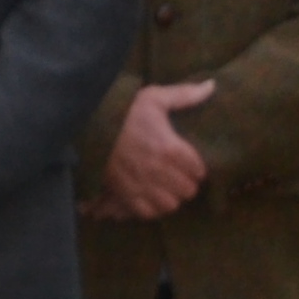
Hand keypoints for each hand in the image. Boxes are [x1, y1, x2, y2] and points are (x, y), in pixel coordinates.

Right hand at [94, 82, 218, 220]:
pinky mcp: (125, 195)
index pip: (199, 170)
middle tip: (177, 173)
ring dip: (170, 196)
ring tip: (165, 186)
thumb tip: (212, 86)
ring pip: (172, 204)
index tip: (188, 161)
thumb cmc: (123, 112)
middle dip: (185, 182)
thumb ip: (184, 95)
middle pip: (188, 190)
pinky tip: (150, 195)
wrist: (86, 125)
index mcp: (171, 148)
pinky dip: (152, 207)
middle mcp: (159, 171)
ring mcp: (142, 186)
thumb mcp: (153, 98)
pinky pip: (149, 212)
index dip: (196, 166)